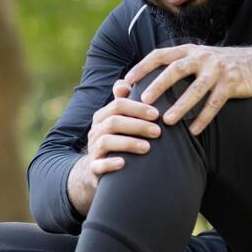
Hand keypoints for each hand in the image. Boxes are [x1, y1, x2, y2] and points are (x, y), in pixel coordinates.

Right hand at [67, 79, 161, 214]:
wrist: (98, 168)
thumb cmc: (117, 139)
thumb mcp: (120, 119)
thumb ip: (124, 102)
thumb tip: (124, 83)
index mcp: (103, 116)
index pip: (118, 105)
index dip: (138, 108)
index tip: (157, 114)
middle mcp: (95, 130)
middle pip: (114, 122)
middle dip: (137, 125)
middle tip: (158, 131)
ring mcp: (93, 149)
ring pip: (106, 141)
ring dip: (129, 143)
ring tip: (147, 147)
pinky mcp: (93, 168)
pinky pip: (98, 165)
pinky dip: (110, 163)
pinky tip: (123, 163)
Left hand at [123, 44, 251, 135]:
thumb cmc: (218, 65)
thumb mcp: (197, 58)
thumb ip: (177, 66)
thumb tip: (146, 82)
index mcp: (188, 50)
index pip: (160, 55)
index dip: (143, 66)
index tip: (127, 80)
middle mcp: (201, 57)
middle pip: (176, 69)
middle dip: (158, 85)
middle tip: (144, 100)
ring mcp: (217, 69)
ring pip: (196, 89)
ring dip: (181, 105)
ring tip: (167, 120)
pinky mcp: (231, 83)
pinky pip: (215, 103)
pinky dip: (203, 117)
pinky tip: (193, 131)